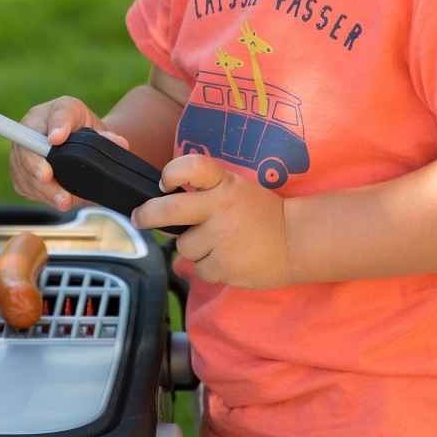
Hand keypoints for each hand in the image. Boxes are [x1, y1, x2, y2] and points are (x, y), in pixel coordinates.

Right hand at [7, 96, 129, 210]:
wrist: (74, 140)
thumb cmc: (81, 128)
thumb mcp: (94, 125)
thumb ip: (105, 135)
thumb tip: (119, 143)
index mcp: (50, 112)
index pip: (52, 116)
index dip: (53, 128)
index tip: (56, 140)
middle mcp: (30, 128)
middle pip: (27, 147)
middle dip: (37, 166)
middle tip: (48, 179)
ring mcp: (21, 150)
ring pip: (23, 170)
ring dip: (42, 188)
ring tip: (62, 201)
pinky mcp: (19, 170)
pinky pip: (23, 184)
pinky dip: (38, 194)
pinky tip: (54, 200)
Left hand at [132, 155, 291, 288]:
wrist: (296, 240)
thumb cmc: (260, 214)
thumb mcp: (236, 190)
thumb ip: (204, 194)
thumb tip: (162, 213)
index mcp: (224, 184)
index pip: (192, 166)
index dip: (171, 173)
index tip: (163, 184)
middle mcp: (221, 207)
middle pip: (169, 210)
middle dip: (147, 215)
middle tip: (140, 218)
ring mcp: (223, 238)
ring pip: (184, 247)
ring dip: (194, 249)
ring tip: (220, 245)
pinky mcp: (226, 265)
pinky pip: (199, 270)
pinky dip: (209, 269)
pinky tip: (229, 260)